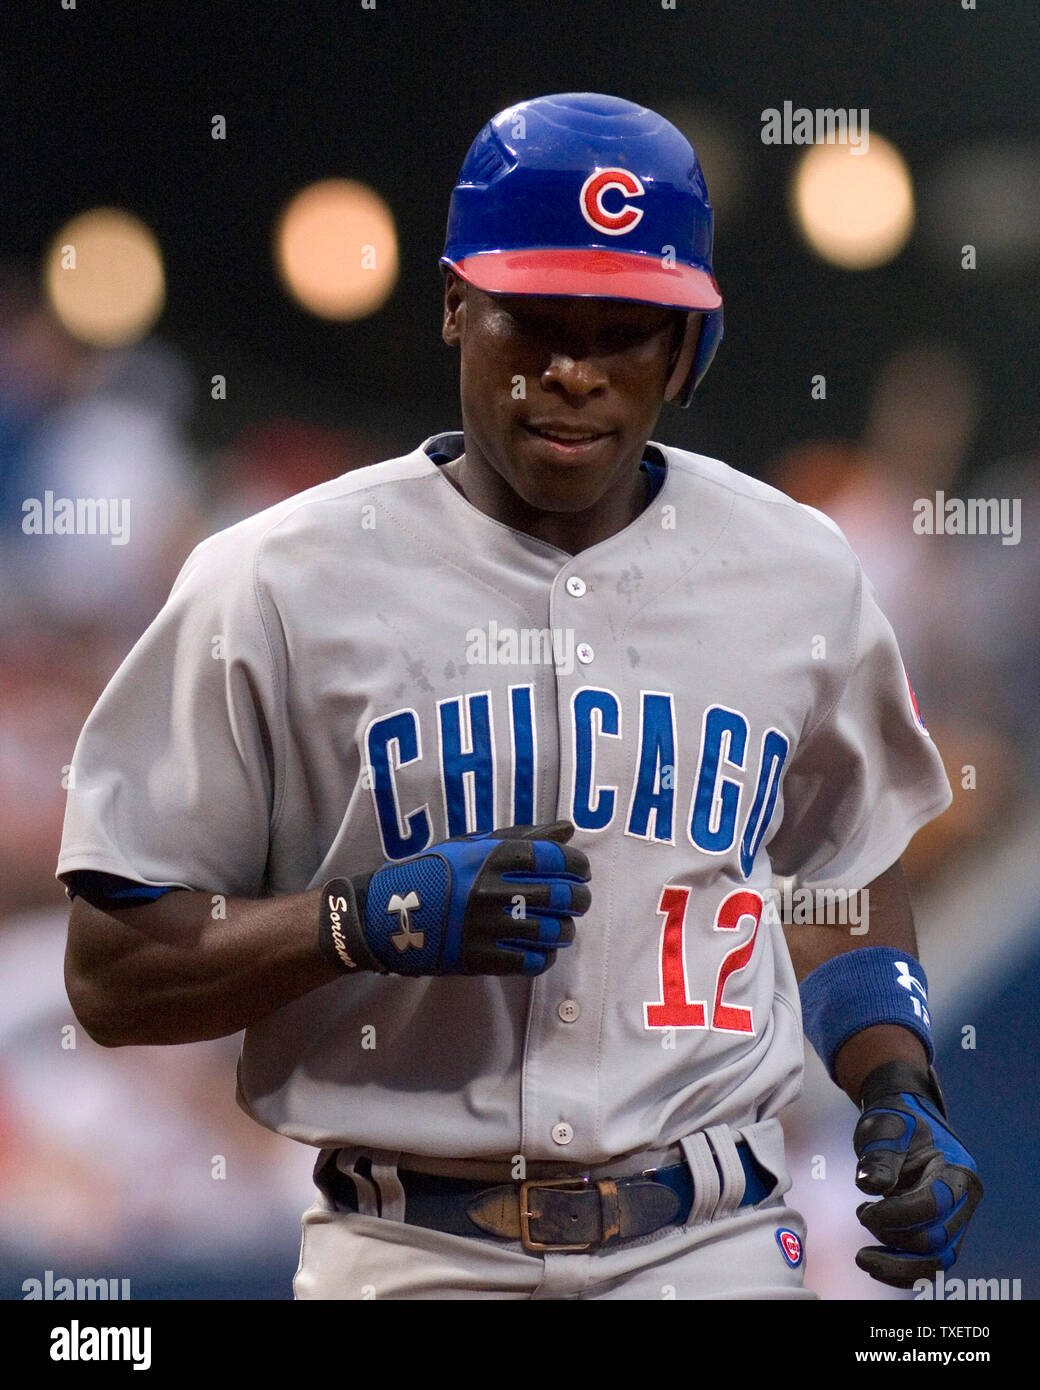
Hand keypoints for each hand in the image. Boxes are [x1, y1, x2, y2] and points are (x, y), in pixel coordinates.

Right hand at [327, 821, 590, 977]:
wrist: (386, 914)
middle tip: (578, 899)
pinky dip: (546, 955)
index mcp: (492, 857)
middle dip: (580, 898)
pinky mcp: (480, 959)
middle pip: (562, 895)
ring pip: (553, 931)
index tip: (581, 871)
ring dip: (566, 929)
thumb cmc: (436, 872)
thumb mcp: (473, 843)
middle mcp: (492, 890)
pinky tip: (541, 947)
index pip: (556, 858)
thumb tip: (569, 828)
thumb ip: (523, 836)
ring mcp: (487, 927)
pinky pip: (533, 961)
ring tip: (560, 925)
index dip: (578, 865)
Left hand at [853, 1060, 982, 1288]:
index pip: (934, 1204)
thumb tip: (869, 1185)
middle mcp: (963, 1201)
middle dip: (892, 1236)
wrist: (905, 1123)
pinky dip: (901, 1272)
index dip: (898, 1214)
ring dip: (897, 1266)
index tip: (864, 1210)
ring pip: (936, 1261)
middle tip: (862, 1215)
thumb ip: (880, 1156)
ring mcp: (955, 1221)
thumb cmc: (896, 1122)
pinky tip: (874, 1265)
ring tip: (863, 1257)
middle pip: (936, 1238)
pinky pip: (928, 1265)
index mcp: (958, 1170)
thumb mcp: (885, 1128)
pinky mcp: (941, 1234)